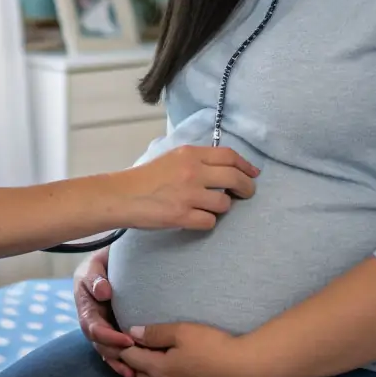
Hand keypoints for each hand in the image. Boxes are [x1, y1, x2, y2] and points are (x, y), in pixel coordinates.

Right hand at [74, 248, 135, 376]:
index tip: (127, 341)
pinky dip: (123, 364)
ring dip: (119, 364)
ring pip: (107, 351)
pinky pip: (115, 351)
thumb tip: (103, 292)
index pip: (93, 327)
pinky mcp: (113, 332)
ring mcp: (102, 327)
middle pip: (99, 344)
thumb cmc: (103, 261)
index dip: (108, 337)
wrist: (112, 261)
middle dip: (115, 354)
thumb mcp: (95, 264)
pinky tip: (134, 374)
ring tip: (136, 374)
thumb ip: (95, 277)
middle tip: (136, 359)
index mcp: (85, 305)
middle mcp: (92, 320)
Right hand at [110, 146, 257, 233]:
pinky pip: (210, 222)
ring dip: (221, 207)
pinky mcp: (183, 216)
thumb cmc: (145, 178)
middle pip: (234, 178)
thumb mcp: (172, 158)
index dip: (246, 165)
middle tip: (247, 194)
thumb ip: (196, 160)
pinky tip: (195, 218)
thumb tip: (224, 168)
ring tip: (207, 207)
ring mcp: (189, 194)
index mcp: (190, 154)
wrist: (122, 196)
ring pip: (224, 204)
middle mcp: (193, 172)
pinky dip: (206, 222)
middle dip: (246, 188)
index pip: (229, 156)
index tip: (253, 174)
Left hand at [119, 322, 257, 376]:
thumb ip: (154, 333)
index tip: (131, 335)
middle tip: (143, 346)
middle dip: (135, 362)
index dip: (127, 345)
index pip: (130, 358)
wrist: (239, 366)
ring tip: (155, 363)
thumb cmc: (211, 345)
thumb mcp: (182, 331)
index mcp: (158, 368)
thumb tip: (131, 333)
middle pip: (136, 376)